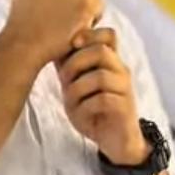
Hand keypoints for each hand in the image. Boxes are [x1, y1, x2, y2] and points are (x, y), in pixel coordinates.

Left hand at [57, 27, 149, 164]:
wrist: (114, 141)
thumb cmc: (92, 110)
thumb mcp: (76, 86)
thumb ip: (69, 67)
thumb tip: (49, 46)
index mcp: (110, 62)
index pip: (108, 35)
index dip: (89, 34)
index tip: (72, 44)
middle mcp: (121, 71)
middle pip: (102, 51)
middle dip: (75, 63)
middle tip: (63, 79)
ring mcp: (125, 89)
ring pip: (100, 76)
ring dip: (77, 88)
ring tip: (70, 100)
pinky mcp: (125, 109)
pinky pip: (103, 100)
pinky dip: (85, 107)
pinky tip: (80, 114)